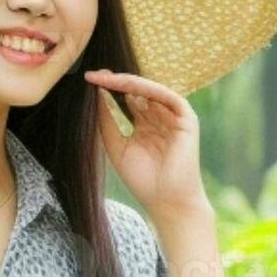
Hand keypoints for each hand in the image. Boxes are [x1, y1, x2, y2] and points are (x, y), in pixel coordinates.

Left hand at [85, 68, 210, 222]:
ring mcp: (174, 117)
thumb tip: (96, 95)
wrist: (167, 202)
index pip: (128, 98)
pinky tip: (129, 86)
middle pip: (137, 91)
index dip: (110, 88)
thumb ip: (107, 122)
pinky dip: (149, 89)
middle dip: (116, 81)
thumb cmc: (143, 180)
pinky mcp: (187, 120)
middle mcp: (160, 117)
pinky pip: (168, 97)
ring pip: (151, 90)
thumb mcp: (117, 146)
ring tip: (107, 79)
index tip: (89, 80)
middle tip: (94, 75)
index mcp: (145, 125)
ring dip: (128, 82)